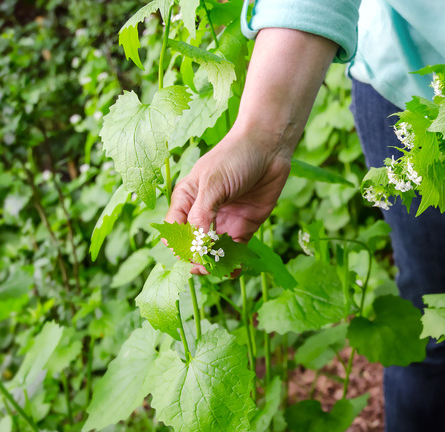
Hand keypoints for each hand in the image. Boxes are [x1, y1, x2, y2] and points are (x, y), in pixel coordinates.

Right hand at [163, 28, 337, 273]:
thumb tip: (197, 244)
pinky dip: (233, 262)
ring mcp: (223, 221)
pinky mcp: (244, 226)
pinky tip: (234, 271)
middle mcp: (202, 213)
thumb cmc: (235, 157)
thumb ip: (202, 215)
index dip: (180, 246)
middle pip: (193, 245)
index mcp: (186, 199)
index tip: (191, 253)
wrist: (269, 146)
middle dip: (197, 258)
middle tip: (205, 267)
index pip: (174, 231)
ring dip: (215, 264)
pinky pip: (235, 250)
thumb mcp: (213, 184)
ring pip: (214, 251)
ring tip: (220, 271)